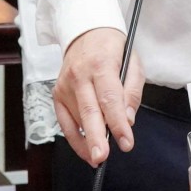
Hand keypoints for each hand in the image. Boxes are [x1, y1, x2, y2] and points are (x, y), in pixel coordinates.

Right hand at [53, 27, 143, 166]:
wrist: (84, 32)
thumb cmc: (112, 48)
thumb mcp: (133, 62)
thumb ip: (132, 91)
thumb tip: (128, 120)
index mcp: (101, 64)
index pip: (110, 98)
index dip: (118, 123)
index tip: (126, 142)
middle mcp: (80, 75)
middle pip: (88, 111)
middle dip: (95, 137)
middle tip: (102, 157)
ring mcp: (65, 85)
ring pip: (77, 119)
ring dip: (88, 141)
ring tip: (99, 157)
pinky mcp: (57, 93)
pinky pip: (64, 121)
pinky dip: (74, 138)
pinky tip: (85, 150)